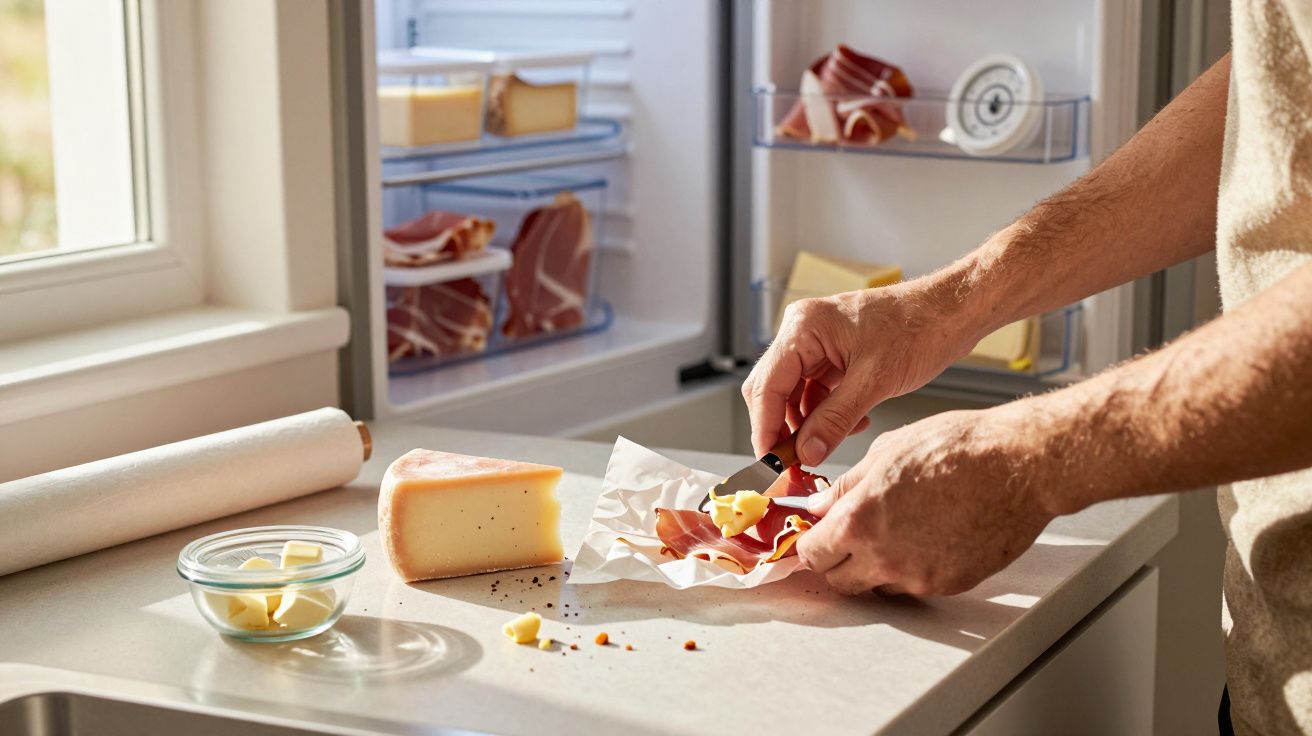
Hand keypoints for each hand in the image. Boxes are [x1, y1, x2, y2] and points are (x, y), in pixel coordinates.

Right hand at [742, 281, 983, 465]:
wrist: (952, 312)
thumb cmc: (920, 328)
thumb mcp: (874, 381)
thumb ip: (835, 420)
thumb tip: (807, 453)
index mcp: (804, 328)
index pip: (766, 385)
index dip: (765, 428)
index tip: (771, 462)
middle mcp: (803, 332)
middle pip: (773, 390)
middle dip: (783, 428)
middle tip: (794, 463)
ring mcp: (818, 343)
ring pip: (794, 394)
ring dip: (808, 424)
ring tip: (828, 445)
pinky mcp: (834, 354)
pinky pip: (817, 391)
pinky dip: (826, 413)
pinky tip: (851, 425)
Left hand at [795, 407, 1056, 595]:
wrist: (1018, 465)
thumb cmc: (958, 447)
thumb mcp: (887, 452)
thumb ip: (847, 486)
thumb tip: (821, 505)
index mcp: (860, 521)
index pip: (812, 554)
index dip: (813, 543)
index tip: (818, 535)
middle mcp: (885, 558)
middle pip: (840, 582)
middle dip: (839, 562)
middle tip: (853, 537)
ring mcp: (919, 577)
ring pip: (880, 586)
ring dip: (878, 567)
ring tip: (902, 529)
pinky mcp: (950, 585)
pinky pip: (918, 585)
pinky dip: (916, 568)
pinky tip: (932, 535)